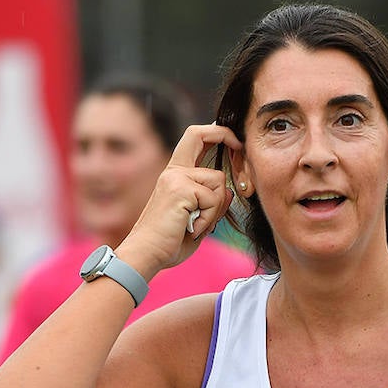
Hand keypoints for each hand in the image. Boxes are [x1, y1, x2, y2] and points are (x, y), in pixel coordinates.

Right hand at [116, 123, 243, 276]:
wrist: (147, 254)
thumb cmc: (170, 241)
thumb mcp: (198, 218)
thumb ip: (212, 203)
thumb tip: (231, 190)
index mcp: (176, 175)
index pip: (195, 139)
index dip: (217, 133)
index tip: (235, 142)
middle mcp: (174, 171)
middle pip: (199, 134)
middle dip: (225, 135)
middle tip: (240, 148)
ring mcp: (176, 178)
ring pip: (219, 181)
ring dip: (217, 209)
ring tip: (197, 225)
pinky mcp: (180, 189)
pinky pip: (214, 199)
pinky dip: (210, 218)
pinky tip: (193, 228)